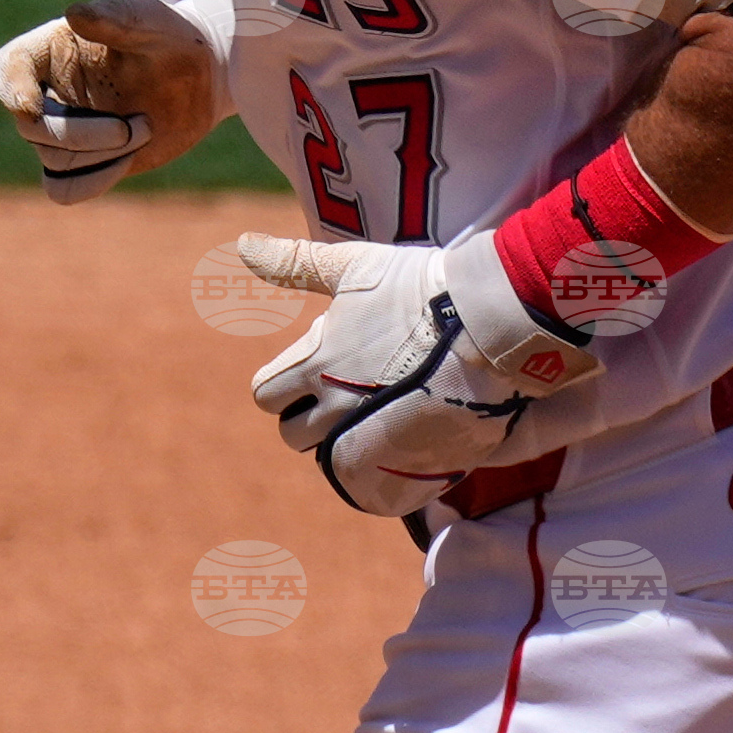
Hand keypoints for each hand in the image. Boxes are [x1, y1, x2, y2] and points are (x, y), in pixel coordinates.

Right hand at [0, 0, 227, 201]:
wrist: (200, 77)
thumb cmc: (168, 36)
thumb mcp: (147, 20)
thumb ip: (113, 17)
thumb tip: (73, 13)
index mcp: (51, 51)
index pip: (9, 69)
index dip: (12, 89)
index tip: (31, 106)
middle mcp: (49, 92)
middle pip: (34, 128)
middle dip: (81, 135)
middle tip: (135, 126)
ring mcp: (64, 130)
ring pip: (55, 160)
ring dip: (102, 155)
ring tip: (145, 129)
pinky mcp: (84, 162)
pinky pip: (64, 189)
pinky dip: (91, 183)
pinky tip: (126, 162)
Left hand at [241, 232, 604, 517]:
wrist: (491, 324)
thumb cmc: (420, 289)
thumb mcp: (353, 267)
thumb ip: (294, 263)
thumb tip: (242, 245)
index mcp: (316, 365)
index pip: (265, 394)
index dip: (282, 383)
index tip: (311, 370)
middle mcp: (335, 410)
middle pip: (292, 435)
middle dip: (308, 416)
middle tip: (344, 390)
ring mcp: (372, 442)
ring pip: (330, 462)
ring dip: (340, 443)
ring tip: (376, 412)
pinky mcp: (408, 466)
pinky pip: (371, 487)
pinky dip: (376, 471)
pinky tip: (398, 442)